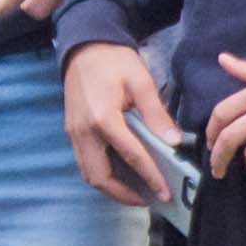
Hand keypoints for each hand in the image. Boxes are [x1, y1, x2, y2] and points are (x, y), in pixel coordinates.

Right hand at [63, 39, 181, 205]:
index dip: (150, 177)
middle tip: (149, 199)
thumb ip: (156, 114)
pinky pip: (85, 163)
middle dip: (124, 195)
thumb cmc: (114, 60)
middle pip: (99, 177)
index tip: (165, 192)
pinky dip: (103, 175)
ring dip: (111, 188)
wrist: (84, 46)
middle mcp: (84, 132)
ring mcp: (74, 134)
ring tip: (137, 192)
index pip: (130, 156)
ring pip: (89, 174)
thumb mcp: (141, 81)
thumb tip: (173, 143)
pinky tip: (122, 175)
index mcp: (103, 118)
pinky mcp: (72, 132)